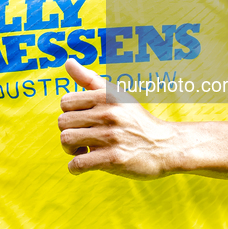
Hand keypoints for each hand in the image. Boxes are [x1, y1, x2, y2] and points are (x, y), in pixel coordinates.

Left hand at [58, 59, 178, 177]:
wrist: (165, 146)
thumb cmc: (136, 120)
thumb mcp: (116, 95)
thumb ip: (90, 79)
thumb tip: (68, 61)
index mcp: (106, 97)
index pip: (66, 101)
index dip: (69, 113)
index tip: (81, 122)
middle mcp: (108, 114)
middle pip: (62, 122)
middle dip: (67, 132)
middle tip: (81, 139)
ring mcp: (111, 137)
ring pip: (66, 141)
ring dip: (69, 150)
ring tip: (81, 151)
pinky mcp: (113, 159)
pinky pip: (78, 163)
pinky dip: (74, 167)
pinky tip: (82, 165)